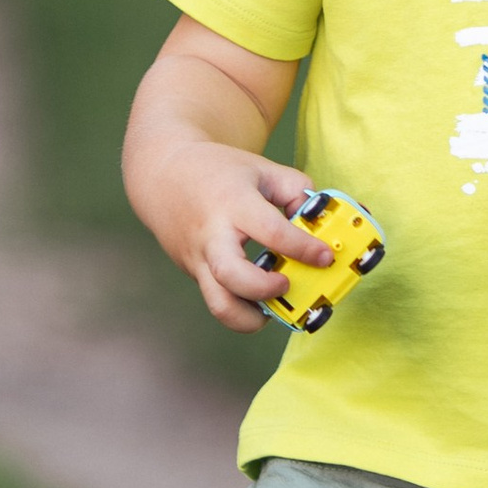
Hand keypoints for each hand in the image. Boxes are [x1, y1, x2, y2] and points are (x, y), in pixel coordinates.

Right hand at [170, 150, 333, 331]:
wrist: (163, 176)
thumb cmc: (218, 172)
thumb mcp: (262, 169)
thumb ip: (296, 191)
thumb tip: (319, 222)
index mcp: (233, 203)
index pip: (271, 232)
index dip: (303, 248)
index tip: (324, 257)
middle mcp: (213, 236)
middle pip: (232, 276)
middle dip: (266, 290)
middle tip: (286, 283)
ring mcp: (200, 260)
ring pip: (220, 305)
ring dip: (252, 317)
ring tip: (274, 304)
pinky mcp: (195, 275)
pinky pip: (219, 301)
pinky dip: (243, 310)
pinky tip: (261, 299)